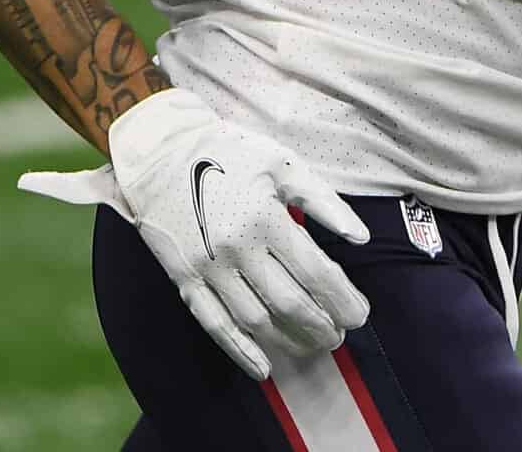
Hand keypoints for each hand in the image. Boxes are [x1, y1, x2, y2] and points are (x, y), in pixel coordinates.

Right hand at [17, 88, 370, 378]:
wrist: (160, 153)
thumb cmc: (229, 153)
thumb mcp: (283, 164)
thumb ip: (324, 202)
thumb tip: (361, 238)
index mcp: (266, 218)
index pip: (316, 273)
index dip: (343, 300)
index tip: (360, 315)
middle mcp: (237, 248)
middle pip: (290, 303)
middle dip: (322, 326)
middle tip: (340, 334)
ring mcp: (208, 268)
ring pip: (256, 321)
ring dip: (290, 341)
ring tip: (314, 346)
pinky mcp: (184, 279)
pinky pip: (214, 325)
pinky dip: (240, 352)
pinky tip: (264, 367)